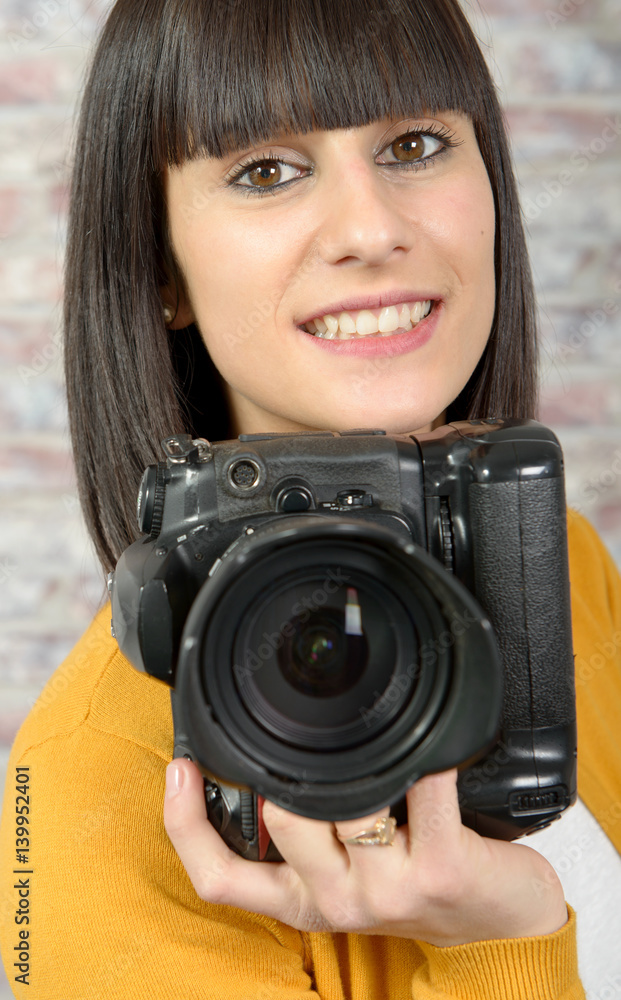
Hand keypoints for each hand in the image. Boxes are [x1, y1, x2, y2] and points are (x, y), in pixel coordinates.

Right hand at [163, 759, 568, 945]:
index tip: (179, 767)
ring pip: (343, 805)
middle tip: (315, 741)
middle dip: (290, 774)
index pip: (219, 880)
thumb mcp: (345, 870)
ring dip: (360, 762)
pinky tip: (432, 742)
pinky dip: (427, 758)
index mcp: (303, 900)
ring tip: (378, 742)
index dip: (185, 824)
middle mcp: (338, 902)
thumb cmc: (417, 882)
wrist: (499, 926)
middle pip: (281, 822)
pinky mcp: (442, 870)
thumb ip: (305, 828)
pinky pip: (425, 791)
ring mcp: (389, 889)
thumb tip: (264, 759)